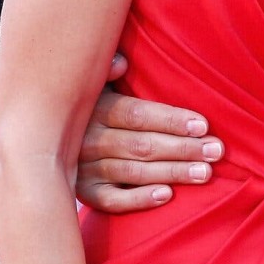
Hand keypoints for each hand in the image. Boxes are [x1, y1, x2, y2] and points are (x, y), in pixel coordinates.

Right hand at [76, 55, 222, 211]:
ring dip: (171, 172)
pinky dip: (138, 199)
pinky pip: (111, 200)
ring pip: (132, 172)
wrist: (47, 136)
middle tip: (216, 151)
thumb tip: (121, 62)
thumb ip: (107, 69)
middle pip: (141, 145)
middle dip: (182, 148)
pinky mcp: (83, 193)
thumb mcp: (94, 80)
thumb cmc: (89, 102)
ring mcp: (83, 168)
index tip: (203, 126)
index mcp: (95, 108)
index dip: (170, 120)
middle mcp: (87, 139)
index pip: (136, 115)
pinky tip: (167, 195)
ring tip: (204, 172)